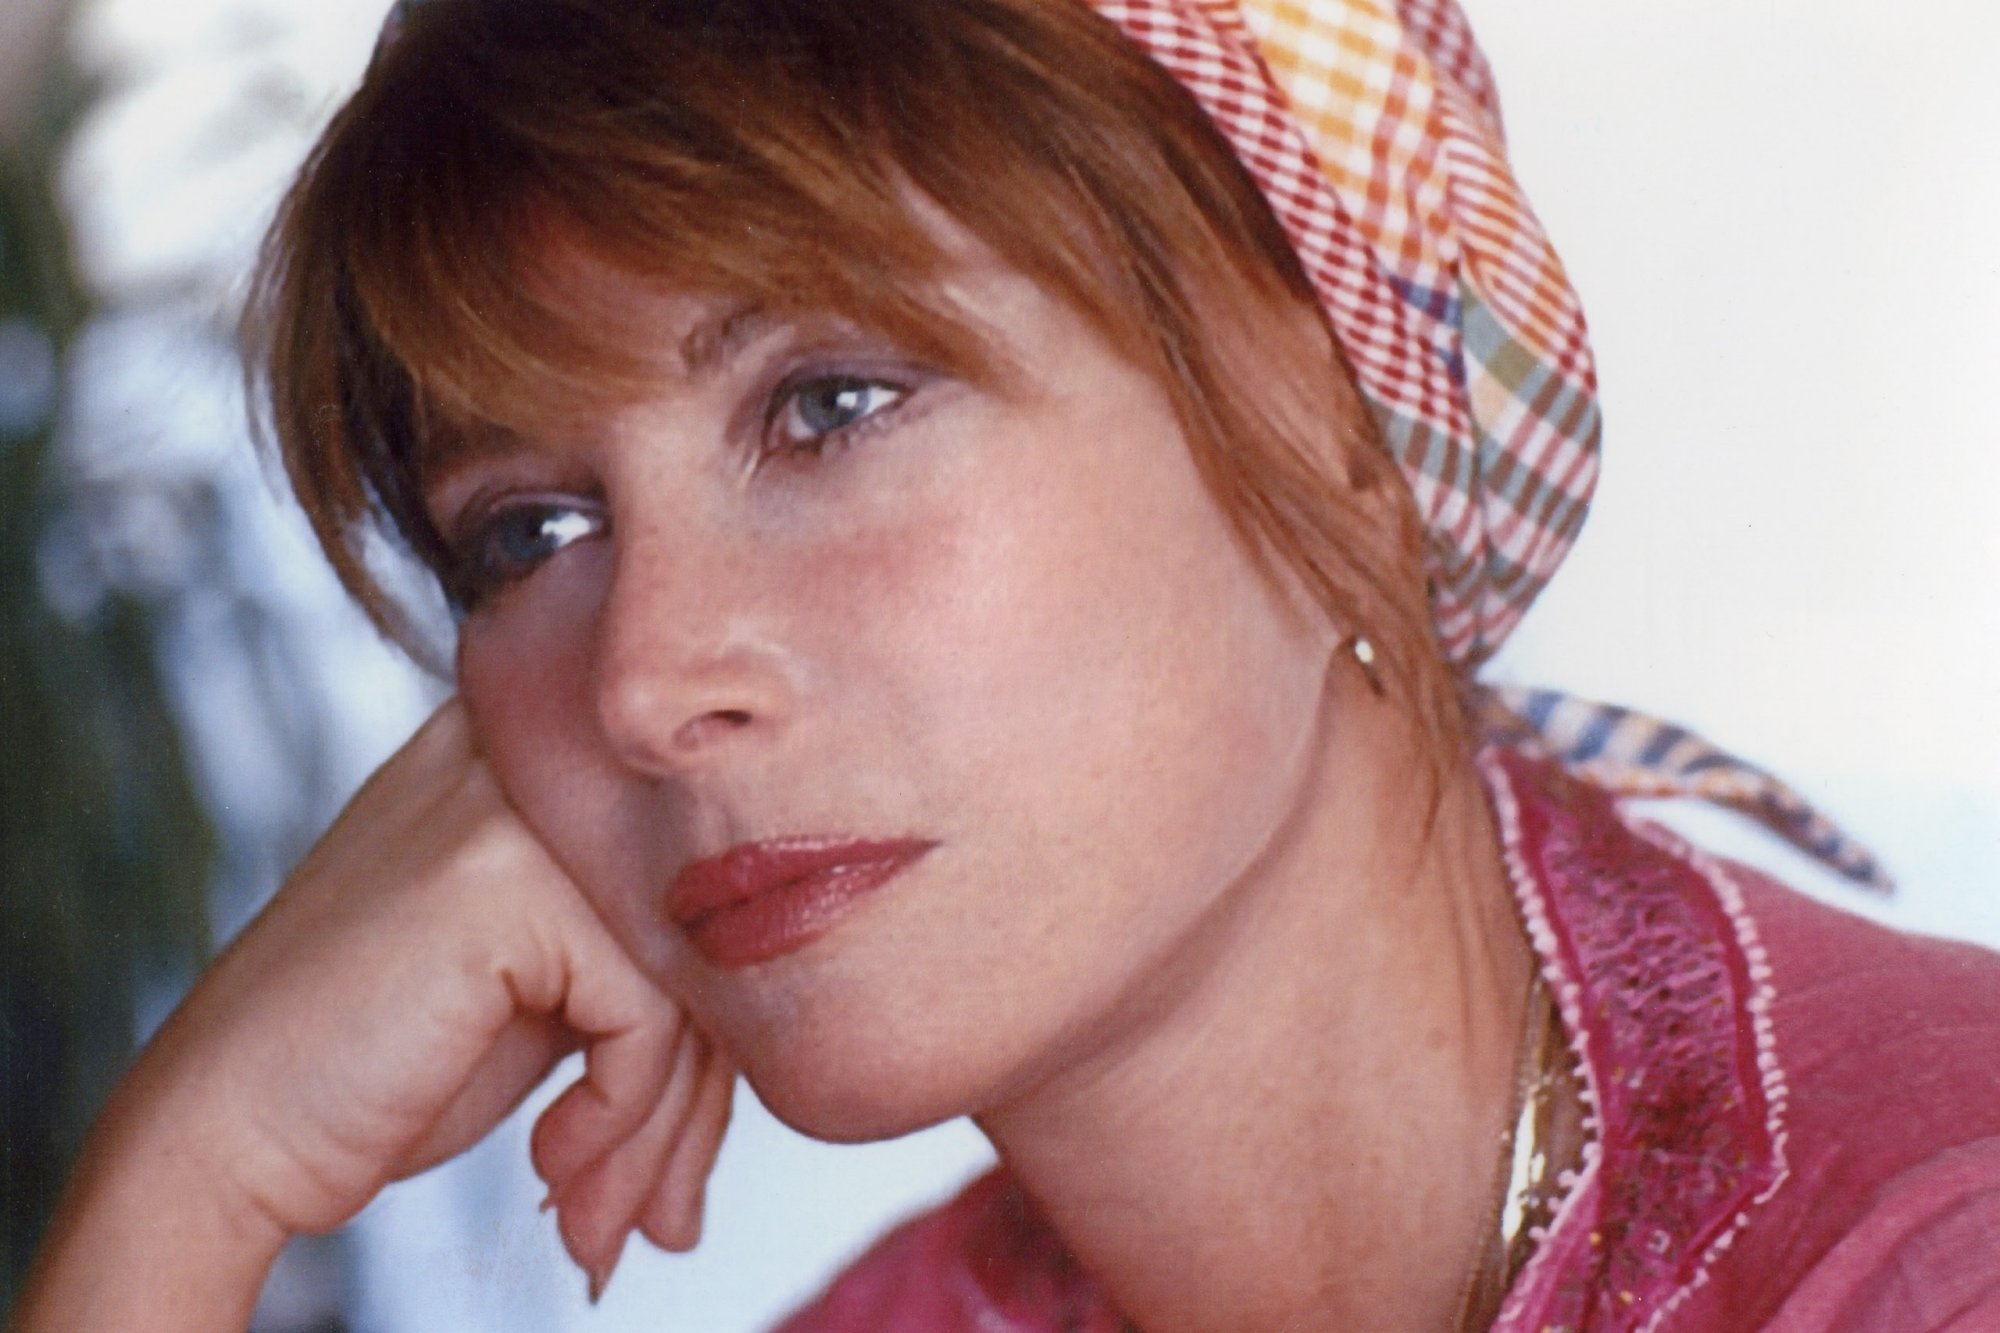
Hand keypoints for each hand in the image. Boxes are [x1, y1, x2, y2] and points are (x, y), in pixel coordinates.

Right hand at [16, 701, 732, 1328]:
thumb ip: (661, 962)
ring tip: (613, 1217)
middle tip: (661, 1210)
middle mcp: (530, 758)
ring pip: (689, 971)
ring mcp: (514, 808)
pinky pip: (648, 1014)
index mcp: (544, 760)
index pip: (700, 870)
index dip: (712, 1016)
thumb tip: (798, 1019)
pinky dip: (622, 1115)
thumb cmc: (388, 1063)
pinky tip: (560, 1167)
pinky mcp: (506, 877)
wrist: (230, 1129)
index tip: (675, 1142)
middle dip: (696, 1092)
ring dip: (664, 1128)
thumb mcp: (552, 992)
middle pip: (702, 920)